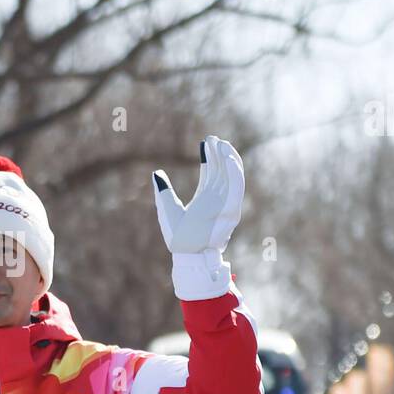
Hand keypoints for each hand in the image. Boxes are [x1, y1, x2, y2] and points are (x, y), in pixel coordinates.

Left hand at [152, 135, 243, 256]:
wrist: (186, 254)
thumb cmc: (177, 237)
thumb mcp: (167, 208)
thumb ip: (164, 191)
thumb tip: (156, 173)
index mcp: (205, 200)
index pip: (211, 174)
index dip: (209, 158)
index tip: (205, 142)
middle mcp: (217, 201)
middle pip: (222, 172)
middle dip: (219, 154)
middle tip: (213, 138)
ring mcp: (225, 205)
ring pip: (232, 177)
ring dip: (229, 159)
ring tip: (221, 143)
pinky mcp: (230, 210)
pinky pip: (236, 187)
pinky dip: (235, 172)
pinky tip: (228, 157)